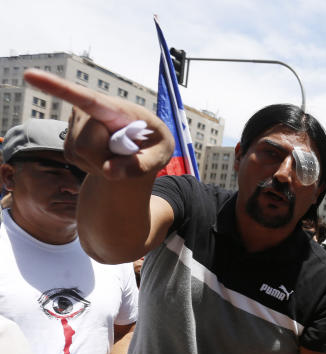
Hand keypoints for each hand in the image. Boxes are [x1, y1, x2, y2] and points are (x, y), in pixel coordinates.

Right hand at [23, 69, 172, 179]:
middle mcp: (89, 110)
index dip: (57, 87)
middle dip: (107, 157)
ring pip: (81, 154)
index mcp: (114, 108)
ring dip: (102, 161)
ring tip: (117, 150)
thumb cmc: (155, 143)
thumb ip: (141, 165)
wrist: (144, 146)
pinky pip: (76, 160)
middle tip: (127, 150)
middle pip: (87, 145)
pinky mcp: (69, 140)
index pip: (86, 98)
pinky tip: (106, 155)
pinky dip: (94, 165)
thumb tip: (108, 172)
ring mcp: (76, 124)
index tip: (31, 75)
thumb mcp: (161, 154)